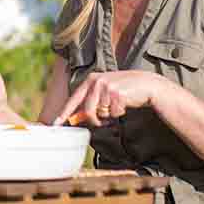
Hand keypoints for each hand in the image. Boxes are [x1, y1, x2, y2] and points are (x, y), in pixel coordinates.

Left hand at [52, 70, 169, 126]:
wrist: (146, 84)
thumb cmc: (125, 90)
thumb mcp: (105, 92)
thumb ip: (91, 102)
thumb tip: (76, 118)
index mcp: (90, 80)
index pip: (74, 99)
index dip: (65, 112)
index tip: (56, 123)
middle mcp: (96, 81)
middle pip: (87, 111)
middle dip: (96, 120)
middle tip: (105, 120)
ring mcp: (107, 86)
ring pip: (100, 114)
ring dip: (109, 116)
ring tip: (117, 106)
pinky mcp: (117, 93)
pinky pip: (113, 114)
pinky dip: (119, 113)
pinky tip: (125, 103)